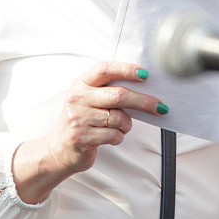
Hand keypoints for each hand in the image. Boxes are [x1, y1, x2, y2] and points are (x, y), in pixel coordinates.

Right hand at [12, 62, 166, 202]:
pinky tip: (110, 137)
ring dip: (126, 125)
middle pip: (119, 95)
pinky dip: (118, 137)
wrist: (59, 149)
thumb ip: (108, 91)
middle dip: (143, 102)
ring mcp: (78, 118)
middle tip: (160, 107)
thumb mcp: (88, 99)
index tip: (145, 75)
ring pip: (119, 118)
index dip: (126, 70)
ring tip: (120, 127)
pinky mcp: (82, 137)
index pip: (105, 69)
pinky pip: (114, 135)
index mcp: (81, 83)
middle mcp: (78, 98)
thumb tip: (143, 87)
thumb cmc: (81, 121)